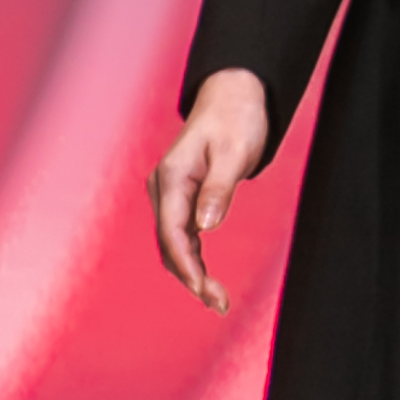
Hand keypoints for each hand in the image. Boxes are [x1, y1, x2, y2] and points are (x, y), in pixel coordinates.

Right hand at [149, 69, 269, 309]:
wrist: (233, 95)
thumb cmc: (236, 119)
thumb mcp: (235, 153)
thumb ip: (219, 189)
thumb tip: (205, 227)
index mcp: (171, 176)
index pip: (172, 231)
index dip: (186, 265)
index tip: (203, 290)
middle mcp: (163, 187)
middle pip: (170, 244)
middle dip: (191, 277)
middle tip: (220, 304)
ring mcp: (169, 194)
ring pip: (174, 244)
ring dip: (192, 273)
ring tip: (218, 300)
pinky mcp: (180, 198)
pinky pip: (181, 236)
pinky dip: (193, 258)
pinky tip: (207, 279)